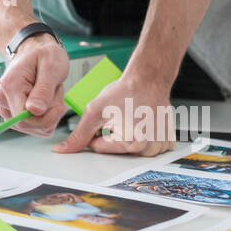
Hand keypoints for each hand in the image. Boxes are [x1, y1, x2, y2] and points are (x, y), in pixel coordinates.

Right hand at [0, 34, 70, 135]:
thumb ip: (43, 90)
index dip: (45, 119)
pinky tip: (47, 99)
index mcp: (11, 86)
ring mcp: (6, 106)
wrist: (35, 49)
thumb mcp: (51, 67)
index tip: (60, 107)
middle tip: (56, 93)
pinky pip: (32, 125)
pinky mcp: (13, 111)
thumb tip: (34, 111)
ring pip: (31, 127)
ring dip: (47, 115)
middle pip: (27, 125)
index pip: (23, 119)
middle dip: (48, 115)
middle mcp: (3, 98)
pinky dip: (45, 116)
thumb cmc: (44, 54)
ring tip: (50, 92)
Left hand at [53, 59, 176, 155]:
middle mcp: (148, 148)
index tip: (105, 120)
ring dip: (129, 138)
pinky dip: (144, 138)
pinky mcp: (167, 142)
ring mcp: (160, 146)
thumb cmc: (125, 92)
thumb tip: (63, 150)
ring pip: (132, 151)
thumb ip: (79, 134)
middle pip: (116, 151)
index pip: (98, 147)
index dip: (97, 132)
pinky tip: (142, 123)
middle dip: (113, 136)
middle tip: (120, 117)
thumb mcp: (95, 111)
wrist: (148, 79)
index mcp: (130, 143)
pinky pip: (150, 148)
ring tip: (132, 119)